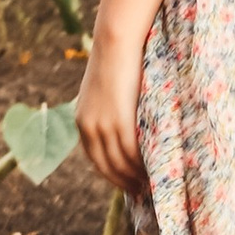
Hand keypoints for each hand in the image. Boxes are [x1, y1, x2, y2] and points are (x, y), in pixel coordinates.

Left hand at [74, 37, 143, 190]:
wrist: (115, 42)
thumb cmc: (114, 63)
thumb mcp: (102, 93)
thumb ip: (106, 113)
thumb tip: (121, 129)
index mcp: (81, 121)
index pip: (95, 160)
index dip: (111, 176)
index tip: (125, 184)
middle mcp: (88, 127)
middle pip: (106, 167)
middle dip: (123, 182)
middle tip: (141, 191)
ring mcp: (103, 125)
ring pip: (120, 163)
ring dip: (135, 177)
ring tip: (150, 183)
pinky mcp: (119, 120)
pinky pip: (131, 152)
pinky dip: (142, 165)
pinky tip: (153, 169)